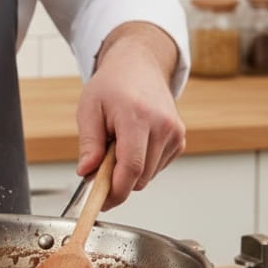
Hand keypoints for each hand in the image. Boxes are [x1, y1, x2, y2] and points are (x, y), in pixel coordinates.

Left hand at [74, 22, 185, 209]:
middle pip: (140, 177)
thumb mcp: (89, 109)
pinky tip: (133, 143)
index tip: (100, 201)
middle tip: (99, 164)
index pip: (131, 167)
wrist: (139, 66)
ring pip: (149, 176)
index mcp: (137, 116)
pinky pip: (157, 167)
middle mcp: (162, 125)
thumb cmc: (112, 85)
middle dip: (117, 180)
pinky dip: (142, 164)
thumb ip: (89, 144)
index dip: (115, 191)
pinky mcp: (180, 139)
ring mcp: (175, 133)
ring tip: (117, 144)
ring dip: (129, 172)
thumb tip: (87, 172)